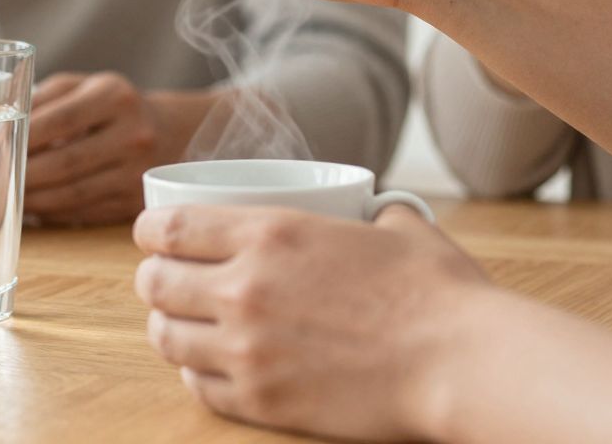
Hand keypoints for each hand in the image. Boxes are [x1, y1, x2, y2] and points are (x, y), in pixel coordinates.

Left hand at [25, 72, 170, 225]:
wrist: (172, 132)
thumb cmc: (111, 107)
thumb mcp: (84, 87)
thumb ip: (42, 100)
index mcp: (115, 97)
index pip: (60, 120)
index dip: (21, 139)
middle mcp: (132, 135)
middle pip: (64, 163)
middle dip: (18, 176)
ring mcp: (137, 174)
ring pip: (71, 195)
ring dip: (30, 200)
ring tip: (0, 199)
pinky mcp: (133, 203)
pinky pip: (83, 212)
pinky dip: (50, 213)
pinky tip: (29, 209)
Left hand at [134, 204, 485, 440]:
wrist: (460, 362)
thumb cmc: (439, 293)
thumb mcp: (397, 226)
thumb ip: (369, 212)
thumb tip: (373, 211)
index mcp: (270, 233)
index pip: (170, 227)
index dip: (151, 230)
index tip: (154, 235)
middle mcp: (245, 288)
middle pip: (155, 282)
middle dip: (153, 278)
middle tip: (165, 281)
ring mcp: (248, 350)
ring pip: (166, 337)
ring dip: (167, 326)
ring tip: (181, 323)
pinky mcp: (262, 401)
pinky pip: (198, 386)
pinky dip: (196, 372)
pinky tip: (209, 365)